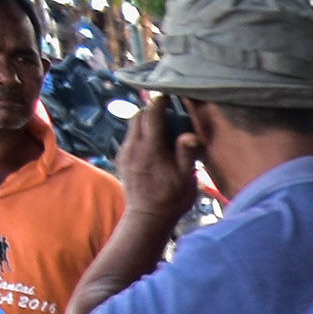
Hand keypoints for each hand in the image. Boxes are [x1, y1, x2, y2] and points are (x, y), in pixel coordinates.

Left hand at [113, 93, 202, 230]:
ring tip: (160, 129)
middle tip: (165, 113)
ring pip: (132, 126)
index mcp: (151, 149)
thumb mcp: (186, 179)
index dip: (159, 102)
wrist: (146, 218)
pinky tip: (152, 146)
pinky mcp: (122, 159)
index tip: (166, 95)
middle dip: (150, 111)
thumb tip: (190, 134)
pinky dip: (140, 135)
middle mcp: (133, 147)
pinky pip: (129, 138)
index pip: (151, 116)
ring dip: (145, 123)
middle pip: (137, 116)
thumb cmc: (171, 200)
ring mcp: (125, 153)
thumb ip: (186, 153)